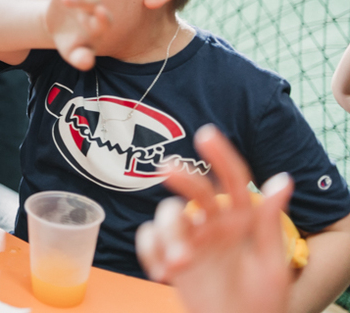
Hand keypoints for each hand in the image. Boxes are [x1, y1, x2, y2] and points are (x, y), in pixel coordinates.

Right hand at [43, 0, 109, 69]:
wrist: (59, 26)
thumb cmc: (71, 41)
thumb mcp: (72, 51)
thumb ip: (80, 57)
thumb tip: (86, 64)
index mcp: (98, 23)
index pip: (104, 20)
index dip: (102, 17)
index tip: (100, 13)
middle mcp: (93, 4)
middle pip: (91, 0)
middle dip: (81, 0)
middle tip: (67, 0)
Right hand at [136, 125, 292, 312]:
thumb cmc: (261, 303)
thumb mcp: (271, 264)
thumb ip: (268, 224)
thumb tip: (283, 179)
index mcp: (240, 221)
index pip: (232, 180)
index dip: (221, 156)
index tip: (206, 135)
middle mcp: (212, 224)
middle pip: (194, 191)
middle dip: (182, 178)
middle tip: (168, 170)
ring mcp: (188, 240)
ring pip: (168, 216)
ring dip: (168, 234)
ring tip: (178, 264)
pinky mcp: (167, 256)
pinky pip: (148, 240)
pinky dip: (149, 252)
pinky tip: (161, 271)